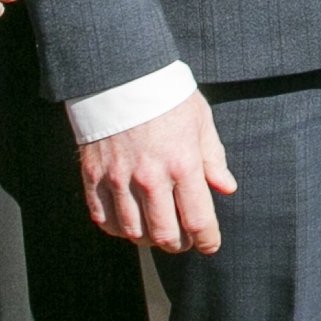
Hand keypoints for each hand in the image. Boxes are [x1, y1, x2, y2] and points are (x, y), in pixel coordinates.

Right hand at [78, 92, 237, 254]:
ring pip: (133, 233)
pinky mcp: (93, 176)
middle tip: (184, 241)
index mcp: (182, 164)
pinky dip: (117, 228)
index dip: (207, 241)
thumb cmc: (167, 95)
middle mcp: (150, 178)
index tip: (209, 245)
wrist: (120, 74)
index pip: (198, 220)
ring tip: (156, 232)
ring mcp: (118, 179)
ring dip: (148, 239)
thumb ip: (213, 159)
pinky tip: (128, 223)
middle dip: (179, 245)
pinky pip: (103, 218)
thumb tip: (226, 189)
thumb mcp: (200, 121)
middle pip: (165, 235)